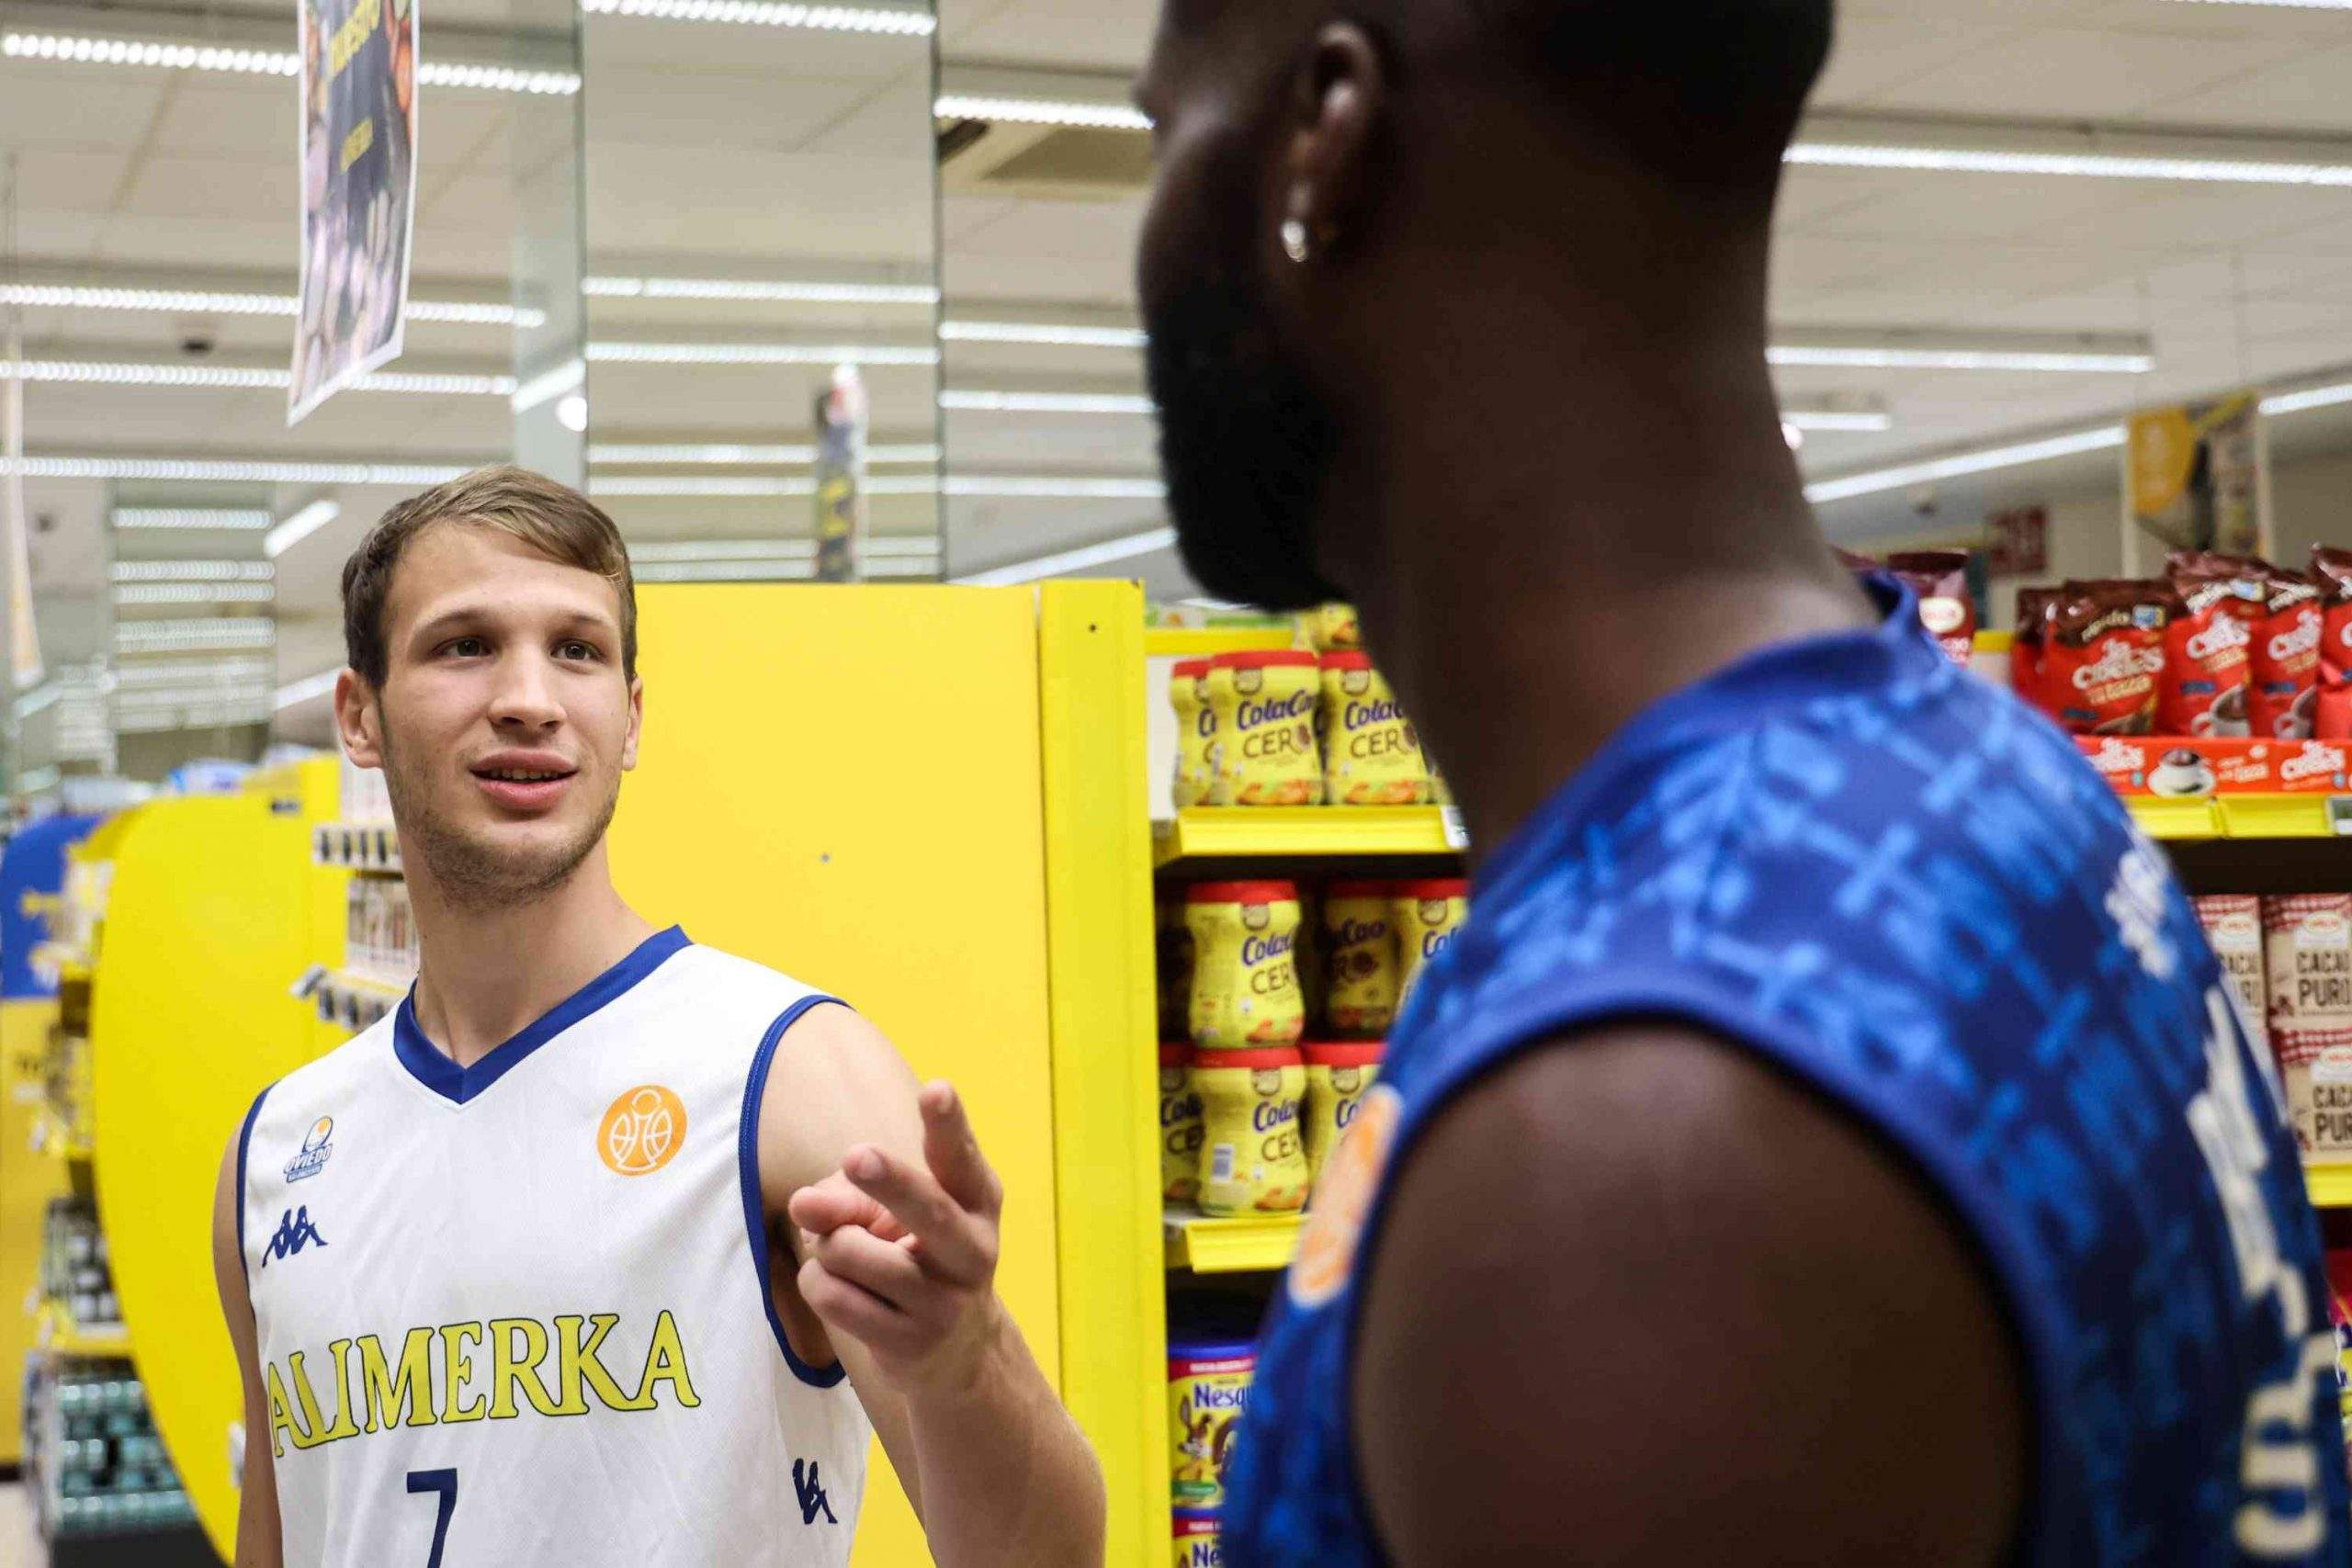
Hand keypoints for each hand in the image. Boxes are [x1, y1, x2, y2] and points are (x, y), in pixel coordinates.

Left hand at [787, 1082, 1007, 1396]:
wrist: (956, 1353)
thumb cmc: (918, 1257)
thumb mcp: (893, 1214)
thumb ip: (851, 1195)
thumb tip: (803, 1204)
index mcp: (977, 1201)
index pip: (960, 1157)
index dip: (948, 1124)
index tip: (936, 1089)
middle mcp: (973, 1250)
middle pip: (927, 1210)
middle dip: (890, 1181)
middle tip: (855, 1156)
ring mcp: (946, 1303)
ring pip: (852, 1253)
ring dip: (828, 1245)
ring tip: (845, 1254)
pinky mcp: (911, 1344)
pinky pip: (833, 1296)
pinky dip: (817, 1282)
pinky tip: (838, 1288)